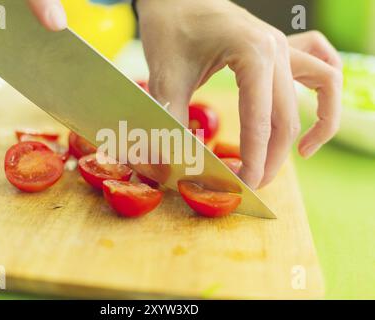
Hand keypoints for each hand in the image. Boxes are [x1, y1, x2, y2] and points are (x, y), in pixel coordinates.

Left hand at [137, 0, 341, 188]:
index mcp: (251, 53)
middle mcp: (276, 47)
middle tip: (255, 182)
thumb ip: (174, 121)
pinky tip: (310, 113)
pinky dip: (325, 91)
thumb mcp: (166, 78)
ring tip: (303, 153)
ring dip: (314, 125)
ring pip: (320, 88)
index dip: (254, 160)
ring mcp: (282, 44)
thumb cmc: (169, 29)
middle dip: (274, 156)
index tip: (245, 185)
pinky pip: (320, 64)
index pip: (260, 121)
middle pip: (288, 114)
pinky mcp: (279, 46)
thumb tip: (179, 160)